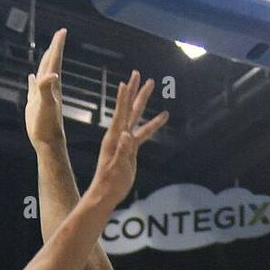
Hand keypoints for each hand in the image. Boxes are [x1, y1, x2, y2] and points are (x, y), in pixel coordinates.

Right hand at [26, 29, 67, 147]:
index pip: (55, 61)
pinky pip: (35, 87)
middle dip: (55, 48)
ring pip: (44, 73)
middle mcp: (49, 88)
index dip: (58, 46)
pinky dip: (34, 79)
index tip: (63, 31)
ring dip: (45, 61)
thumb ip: (46, 89)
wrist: (48, 142)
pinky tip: (32, 76)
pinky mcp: (36, 103)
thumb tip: (51, 75)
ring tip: (47, 50)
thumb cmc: (48, 126)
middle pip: (52, 63)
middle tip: (59, 34)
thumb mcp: (46, 105)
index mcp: (52, 85)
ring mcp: (43, 95)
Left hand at [86, 70, 168, 207]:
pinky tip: (162, 117)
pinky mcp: (131, 149)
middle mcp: (119, 136)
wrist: (106, 194)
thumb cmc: (110, 183)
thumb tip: (127, 134)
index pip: (120, 114)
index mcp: (114, 138)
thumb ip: (122, 151)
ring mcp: (125, 141)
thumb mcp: (117, 167)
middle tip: (139, 74)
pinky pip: (143, 133)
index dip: (124, 98)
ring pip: (136, 117)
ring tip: (151, 86)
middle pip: (129, 109)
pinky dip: (153, 124)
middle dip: (135, 92)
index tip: (126, 82)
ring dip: (144, 102)